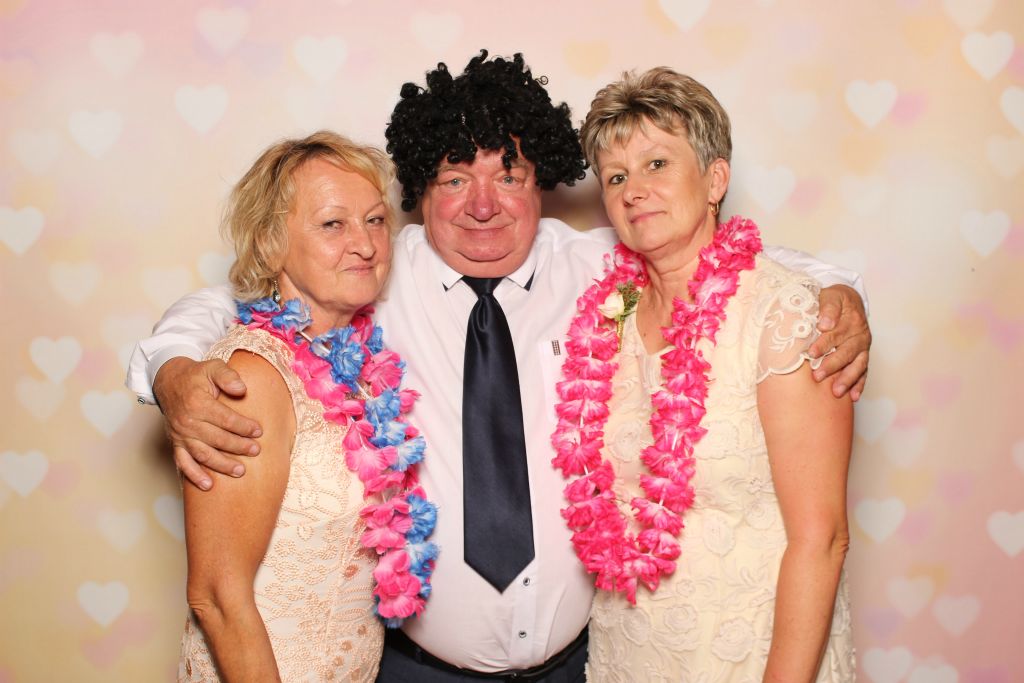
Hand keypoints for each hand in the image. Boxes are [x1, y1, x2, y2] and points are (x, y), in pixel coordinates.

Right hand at [154, 357, 262, 489]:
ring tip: (240, 471)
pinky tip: (208, 485)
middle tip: (256, 451)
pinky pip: (182, 462)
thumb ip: (228, 375)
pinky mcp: (175, 443)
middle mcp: (186, 421)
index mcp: (197, 403)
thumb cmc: (196, 376)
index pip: (225, 419)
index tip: (259, 431)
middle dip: (238, 446)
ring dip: (221, 465)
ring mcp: (180, 434)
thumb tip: (242, 389)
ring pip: (202, 454)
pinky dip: (194, 475)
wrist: (169, 381)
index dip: (243, 426)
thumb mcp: (212, 367)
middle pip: (216, 438)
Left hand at [808, 284, 870, 400]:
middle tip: (818, 376)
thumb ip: (828, 308)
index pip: (836, 333)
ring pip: (857, 364)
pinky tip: (853, 397)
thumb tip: (824, 324)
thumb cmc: (835, 299)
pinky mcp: (863, 355)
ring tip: (836, 392)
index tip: (811, 353)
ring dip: (847, 379)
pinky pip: (864, 372)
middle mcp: (860, 334)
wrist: (849, 299)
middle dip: (832, 365)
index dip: (824, 343)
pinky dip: (859, 384)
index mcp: (851, 319)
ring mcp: (863, 347)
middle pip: (847, 352)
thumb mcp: (831, 296)